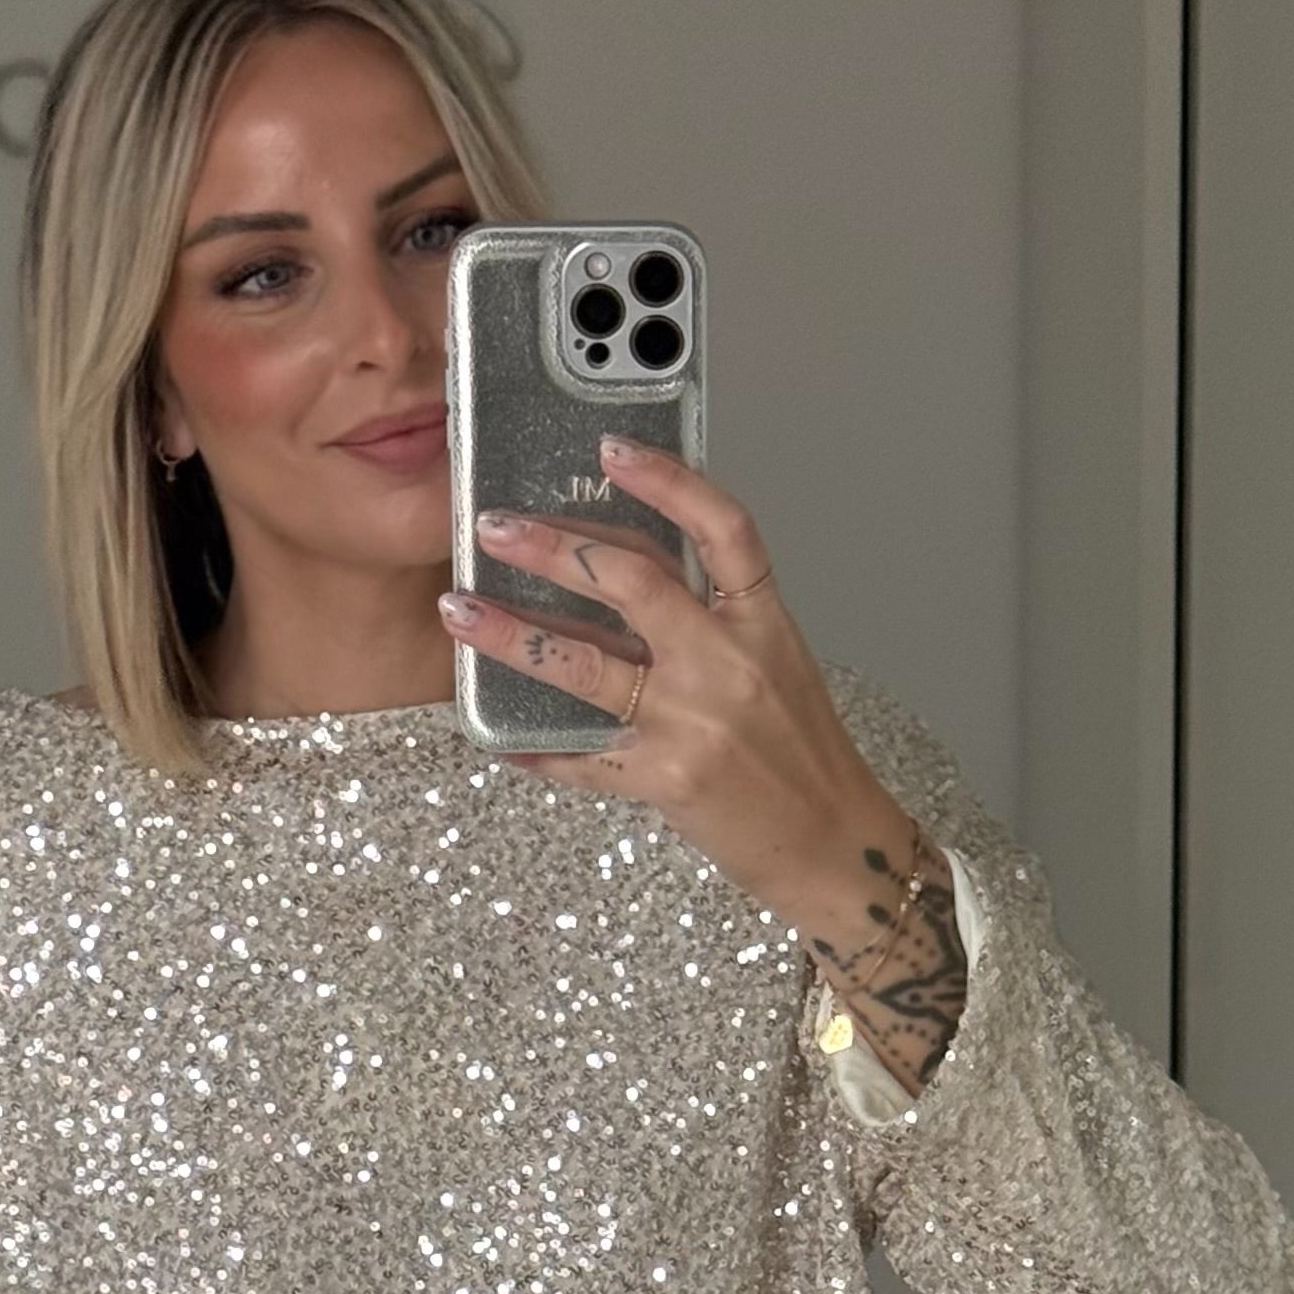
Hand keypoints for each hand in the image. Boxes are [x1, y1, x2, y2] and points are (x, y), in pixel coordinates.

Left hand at [435, 437, 925, 948]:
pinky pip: (583, 757)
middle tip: (494, 528)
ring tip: (460, 610)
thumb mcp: (777, 665)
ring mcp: (695, 722)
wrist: (833, 844)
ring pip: (585, 664)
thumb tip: (631, 575)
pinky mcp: (666, 779)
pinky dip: (537, 748)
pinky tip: (498, 737)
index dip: (667, 480)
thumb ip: (717, 619)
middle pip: (631, 581)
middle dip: (552, 548)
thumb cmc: (802, 755)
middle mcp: (729, 663)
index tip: (610, 450)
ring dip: (511, 634)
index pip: (722, 528)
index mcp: (762, 623)